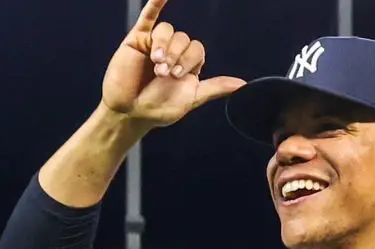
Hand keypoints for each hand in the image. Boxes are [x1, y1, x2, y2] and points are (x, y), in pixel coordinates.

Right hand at [101, 0, 244, 127]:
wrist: (130, 112)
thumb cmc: (159, 108)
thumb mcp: (191, 99)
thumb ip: (215, 87)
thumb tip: (243, 85)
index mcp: (188, 65)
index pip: (197, 49)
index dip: (189, 59)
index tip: (177, 76)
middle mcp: (173, 52)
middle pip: (184, 38)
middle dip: (176, 56)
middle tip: (164, 74)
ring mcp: (156, 44)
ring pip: (168, 30)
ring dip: (164, 45)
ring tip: (156, 62)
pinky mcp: (137, 39)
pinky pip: (148, 17)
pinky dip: (156, 3)